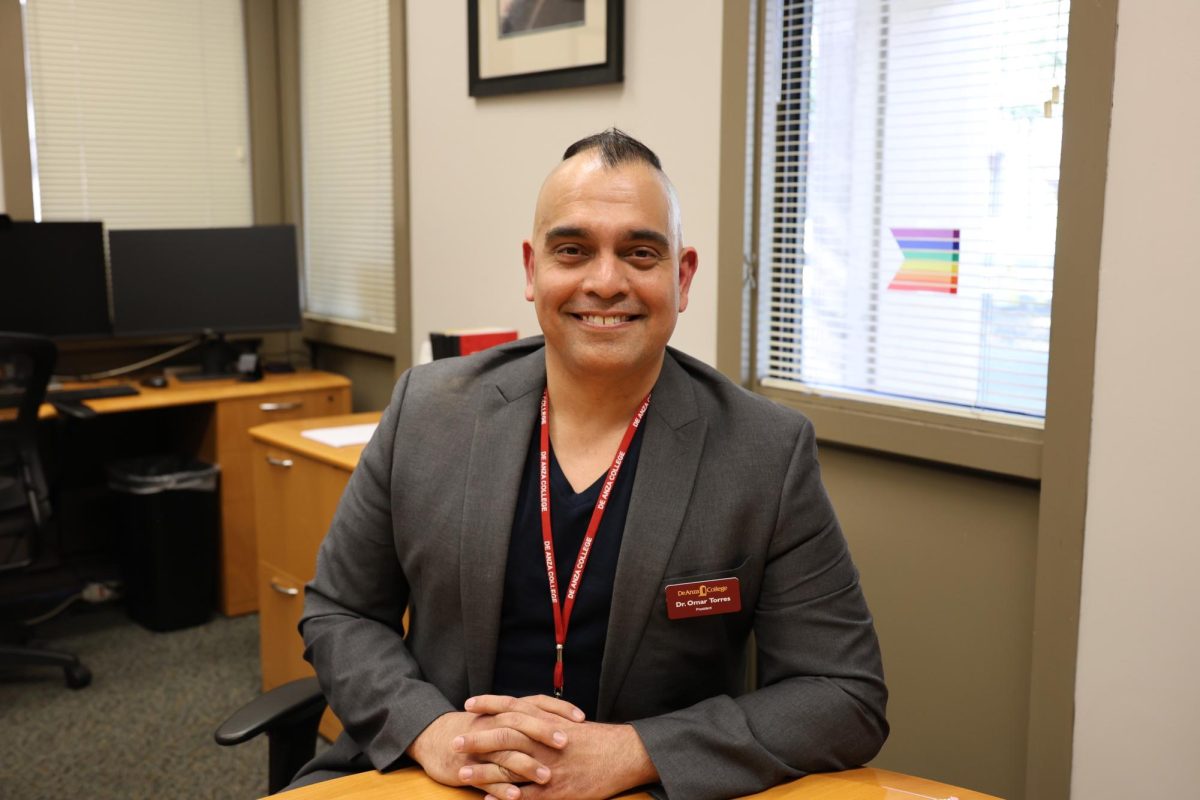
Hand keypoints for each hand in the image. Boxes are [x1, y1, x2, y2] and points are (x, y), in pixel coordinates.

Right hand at [407, 695, 582, 798]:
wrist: (436, 738)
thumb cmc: (476, 728)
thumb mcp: (501, 718)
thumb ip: (527, 718)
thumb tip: (562, 721)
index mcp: (506, 713)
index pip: (536, 704)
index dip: (559, 710)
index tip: (581, 718)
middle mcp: (494, 726)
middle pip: (521, 725)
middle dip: (543, 733)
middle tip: (566, 743)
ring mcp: (481, 748)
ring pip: (506, 755)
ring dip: (527, 765)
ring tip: (547, 777)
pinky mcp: (468, 769)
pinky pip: (486, 780)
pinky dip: (501, 788)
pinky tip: (516, 796)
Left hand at [458, 695, 658, 799]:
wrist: (623, 755)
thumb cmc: (597, 740)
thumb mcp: (569, 722)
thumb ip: (545, 717)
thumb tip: (524, 714)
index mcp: (548, 721)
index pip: (512, 706)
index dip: (489, 704)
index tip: (468, 703)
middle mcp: (544, 741)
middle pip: (504, 737)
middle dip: (477, 739)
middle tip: (454, 741)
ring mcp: (548, 766)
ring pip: (510, 768)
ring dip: (484, 772)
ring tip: (462, 774)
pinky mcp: (556, 789)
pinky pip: (526, 795)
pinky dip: (506, 798)